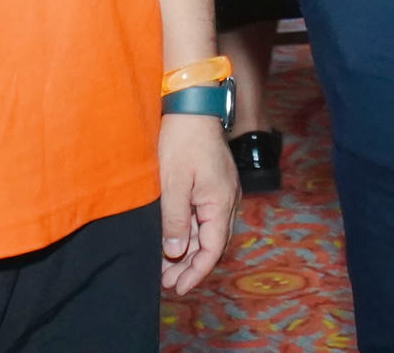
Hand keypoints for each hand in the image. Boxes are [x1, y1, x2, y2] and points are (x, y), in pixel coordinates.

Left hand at [158, 111, 235, 294]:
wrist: (193, 106)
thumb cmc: (182, 141)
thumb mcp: (173, 183)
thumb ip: (175, 219)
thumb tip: (175, 252)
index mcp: (220, 203)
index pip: (212, 250)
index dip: (196, 272)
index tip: (178, 288)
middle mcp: (227, 201)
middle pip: (212, 245)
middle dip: (190, 266)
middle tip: (166, 281)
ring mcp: (222, 193)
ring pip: (208, 232)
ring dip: (189, 250)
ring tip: (166, 266)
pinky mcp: (215, 185)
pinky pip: (205, 218)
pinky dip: (190, 233)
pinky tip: (174, 238)